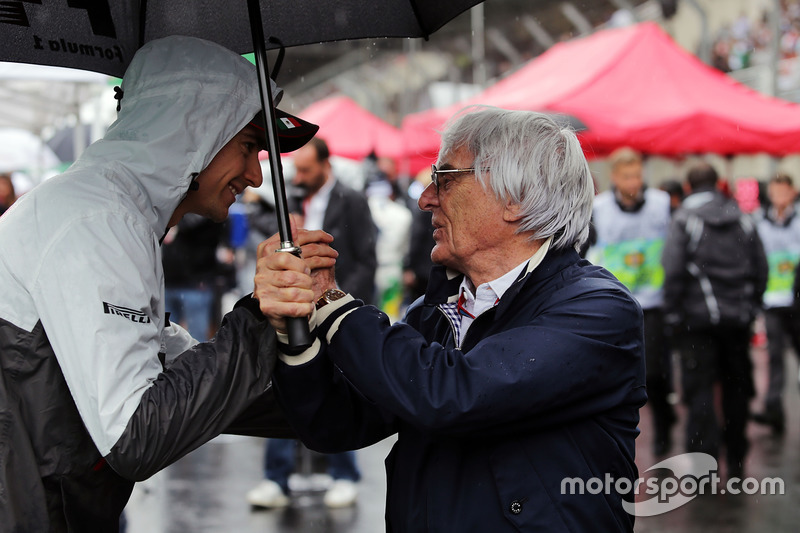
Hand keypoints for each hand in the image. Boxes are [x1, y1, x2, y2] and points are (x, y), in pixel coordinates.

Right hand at [254, 216, 337, 332]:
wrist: (273, 307)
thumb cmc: (282, 279)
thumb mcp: (285, 257)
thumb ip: (291, 239)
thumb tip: (293, 218)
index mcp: (265, 255)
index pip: (288, 252)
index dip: (307, 256)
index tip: (318, 258)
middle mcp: (261, 272)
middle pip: (295, 273)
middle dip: (309, 278)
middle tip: (313, 278)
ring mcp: (263, 290)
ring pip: (296, 291)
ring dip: (308, 294)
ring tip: (310, 293)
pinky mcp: (268, 308)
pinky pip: (294, 307)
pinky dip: (305, 307)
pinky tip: (307, 305)